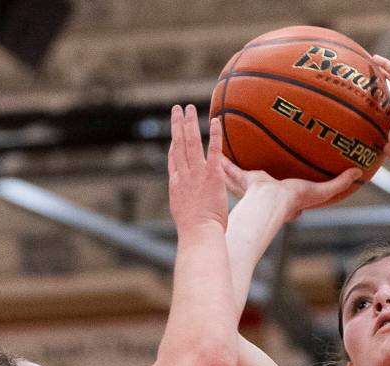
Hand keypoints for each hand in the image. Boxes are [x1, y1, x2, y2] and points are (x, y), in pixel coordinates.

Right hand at [168, 105, 227, 232]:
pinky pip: (213, 151)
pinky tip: (216, 121)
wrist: (199, 234)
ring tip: (189, 108)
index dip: (173, 144)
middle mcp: (183, 175)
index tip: (174, 134)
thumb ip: (185, 205)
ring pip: (191, 142)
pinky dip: (214, 135)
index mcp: (176, 185)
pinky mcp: (212, 176)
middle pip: (178, 144)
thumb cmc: (194, 232)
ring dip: (190, 123)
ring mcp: (197, 174)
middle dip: (177, 125)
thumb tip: (188, 208)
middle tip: (177, 109)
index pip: (173, 160)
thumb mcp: (184, 216)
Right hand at [222, 158, 360, 222]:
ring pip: (246, 172)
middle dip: (261, 165)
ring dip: (239, 163)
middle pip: (266, 175)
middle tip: (259, 151)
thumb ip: (339, 182)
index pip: (290, 184)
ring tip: (233, 149)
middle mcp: (269, 188)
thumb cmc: (295, 200)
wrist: (270, 202)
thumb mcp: (320, 190)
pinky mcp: (242, 179)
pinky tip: (218, 144)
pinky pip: (232, 167)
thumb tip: (358, 172)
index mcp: (287, 192)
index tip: (291, 163)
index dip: (291, 175)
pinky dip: (225, 159)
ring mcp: (254, 184)